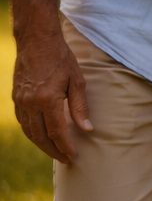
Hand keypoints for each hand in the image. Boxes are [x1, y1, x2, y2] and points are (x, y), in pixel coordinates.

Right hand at [11, 27, 91, 162]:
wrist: (36, 41)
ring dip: (41, 144)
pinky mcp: (16, 98)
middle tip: (65, 159)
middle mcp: (31, 103)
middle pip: (41, 136)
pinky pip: (23, 121)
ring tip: (55, 151)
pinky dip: (32, 132)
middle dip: (53, 150)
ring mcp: (20, 101)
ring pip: (29, 131)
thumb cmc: (61, 58)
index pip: (57, 132)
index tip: (73, 156)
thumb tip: (87, 129)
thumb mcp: (77, 80)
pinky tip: (40, 136)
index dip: (65, 146)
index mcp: (48, 99)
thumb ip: (80, 107)